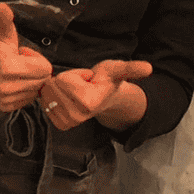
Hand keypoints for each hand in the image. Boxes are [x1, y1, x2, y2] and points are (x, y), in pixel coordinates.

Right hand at [0, 2, 52, 110]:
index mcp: (9, 69)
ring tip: (15, 71)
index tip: (22, 54)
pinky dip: (24, 90)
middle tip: (19, 62)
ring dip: (29, 79)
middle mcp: (6, 88)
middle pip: (42, 80)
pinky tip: (13, 81)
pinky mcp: (5, 107)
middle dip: (34, 69)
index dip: (36, 58)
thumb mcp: (2, 30)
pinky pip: (28, 99)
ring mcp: (6, 99)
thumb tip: (1, 7)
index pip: (45, 69)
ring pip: (36, 90)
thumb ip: (4, 18)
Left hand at [37, 59, 153, 130]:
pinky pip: (45, 103)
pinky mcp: (59, 124)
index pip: (63, 79)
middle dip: (65, 81)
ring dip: (59, 89)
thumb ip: (132, 69)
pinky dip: (54, 97)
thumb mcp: (118, 70)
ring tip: (76, 91)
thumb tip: (148, 68)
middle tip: (81, 84)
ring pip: (47, 93)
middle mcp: (76, 115)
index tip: (89, 79)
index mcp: (88, 101)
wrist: (106, 99)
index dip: (75, 74)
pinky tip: (68, 98)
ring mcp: (67, 122)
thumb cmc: (108, 81)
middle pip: (53, 86)